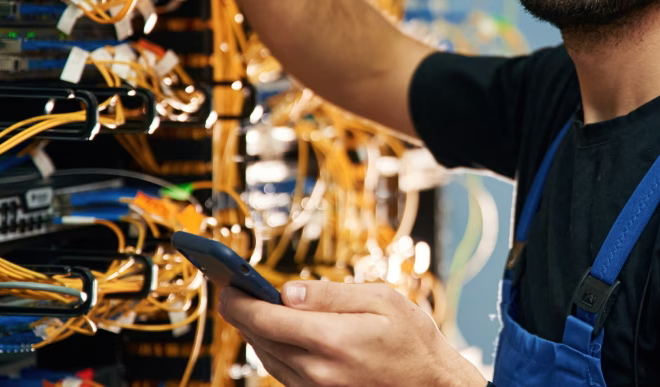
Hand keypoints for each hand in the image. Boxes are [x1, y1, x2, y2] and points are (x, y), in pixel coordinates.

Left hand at [216, 280, 486, 386]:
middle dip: (242, 311)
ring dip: (256, 331)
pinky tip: (278, 332)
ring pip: (265, 357)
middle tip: (234, 288)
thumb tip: (286, 291)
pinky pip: (281, 372)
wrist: (432, 385)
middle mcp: (316, 370)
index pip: (263, 319)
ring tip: (253, 306)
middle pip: (258, 338)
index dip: (238, 299)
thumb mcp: (381, 301)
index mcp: (330, 340)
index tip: (226, 282)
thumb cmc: (413, 341)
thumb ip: (330, 294)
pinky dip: (273, 349)